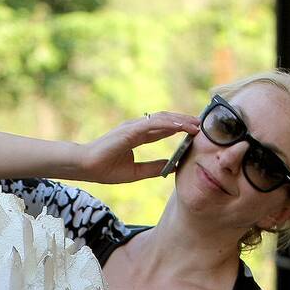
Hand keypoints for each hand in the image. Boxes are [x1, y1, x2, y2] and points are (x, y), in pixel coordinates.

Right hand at [77, 112, 199, 183]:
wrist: (86, 166)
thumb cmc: (105, 169)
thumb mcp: (136, 172)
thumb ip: (154, 167)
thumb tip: (172, 167)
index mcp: (137, 136)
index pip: (163, 128)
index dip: (179, 128)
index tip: (196, 132)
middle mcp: (137, 127)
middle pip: (166, 120)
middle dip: (185, 121)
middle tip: (203, 125)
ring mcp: (134, 126)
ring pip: (163, 118)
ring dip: (181, 120)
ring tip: (197, 125)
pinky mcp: (131, 129)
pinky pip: (155, 123)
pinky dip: (170, 124)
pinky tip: (182, 127)